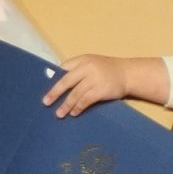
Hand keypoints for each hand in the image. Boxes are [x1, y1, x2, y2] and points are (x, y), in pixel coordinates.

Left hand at [42, 54, 168, 117]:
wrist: (128, 74)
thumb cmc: (107, 70)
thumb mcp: (91, 64)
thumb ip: (77, 71)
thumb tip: (57, 83)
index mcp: (82, 60)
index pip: (63, 69)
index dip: (54, 79)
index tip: (44, 88)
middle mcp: (87, 68)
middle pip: (66, 81)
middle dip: (54, 93)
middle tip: (46, 102)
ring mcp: (94, 79)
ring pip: (75, 94)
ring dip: (66, 105)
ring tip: (59, 114)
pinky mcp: (101, 90)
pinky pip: (85, 100)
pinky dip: (78, 107)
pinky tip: (74, 113)